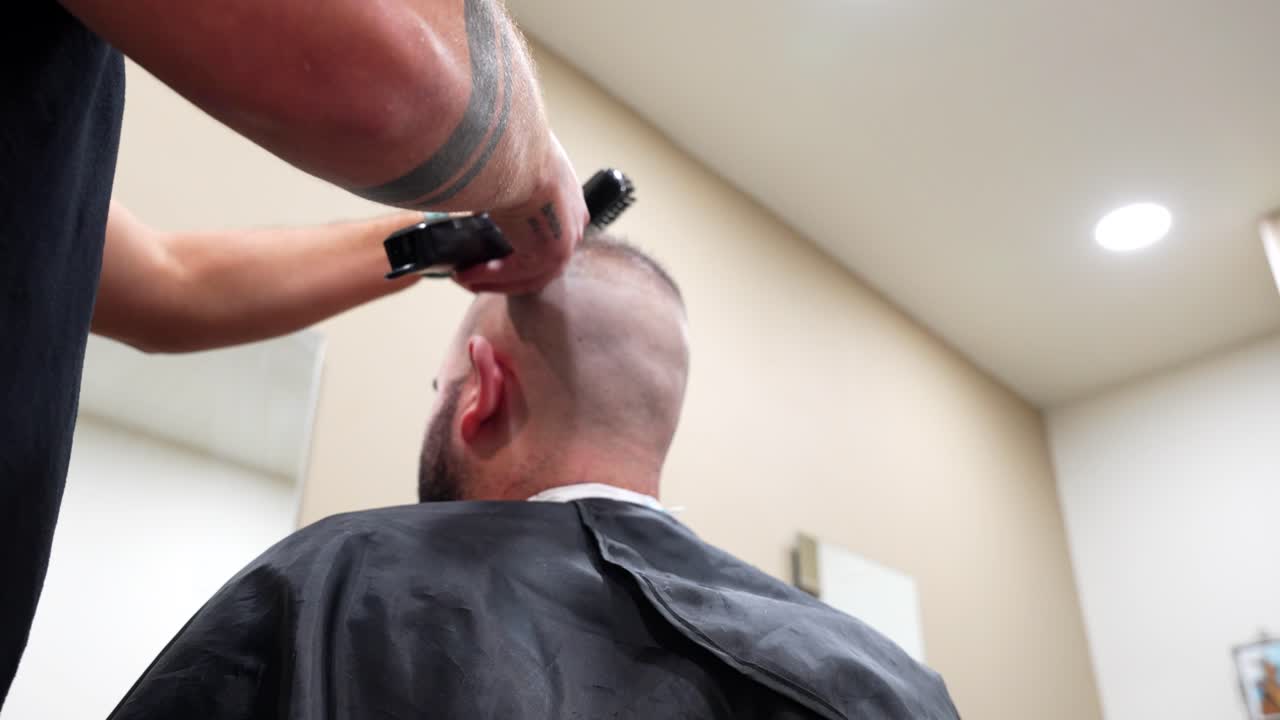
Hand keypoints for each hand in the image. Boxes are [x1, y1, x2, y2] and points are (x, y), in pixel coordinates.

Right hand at [454, 134, 587, 294]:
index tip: (494, 254)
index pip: (547, 235)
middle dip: (506, 272)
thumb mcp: (511, 165)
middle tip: (475, 273)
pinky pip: (515, 274)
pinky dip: (488, 276)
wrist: (516, 150)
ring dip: (494, 279)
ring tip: (464, 277)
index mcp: (569, 200)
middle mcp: (573, 222)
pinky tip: (465, 274)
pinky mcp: (549, 254)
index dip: (520, 250)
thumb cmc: (510, 146)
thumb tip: (477, 185)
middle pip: (540, 262)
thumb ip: (503, 183)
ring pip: (529, 274)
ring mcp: (565, 241)